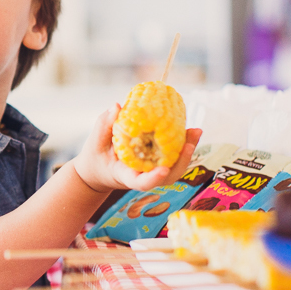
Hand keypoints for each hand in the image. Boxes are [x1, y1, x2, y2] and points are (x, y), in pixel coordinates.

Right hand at [72, 103, 201, 193]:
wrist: (98, 169)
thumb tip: (117, 106)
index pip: (142, 183)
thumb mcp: (94, 142)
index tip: (163, 170)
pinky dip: (182, 144)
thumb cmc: (96, 157)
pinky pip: (172, 155)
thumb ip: (105, 125)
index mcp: (127, 176)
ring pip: (174, 166)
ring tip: (195, 132)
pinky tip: (190, 130)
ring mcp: (152, 170)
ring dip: (187, 150)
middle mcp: (144, 176)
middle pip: (167, 176)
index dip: (154, 178)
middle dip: (182, 161)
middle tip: (190, 143)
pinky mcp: (156, 161)